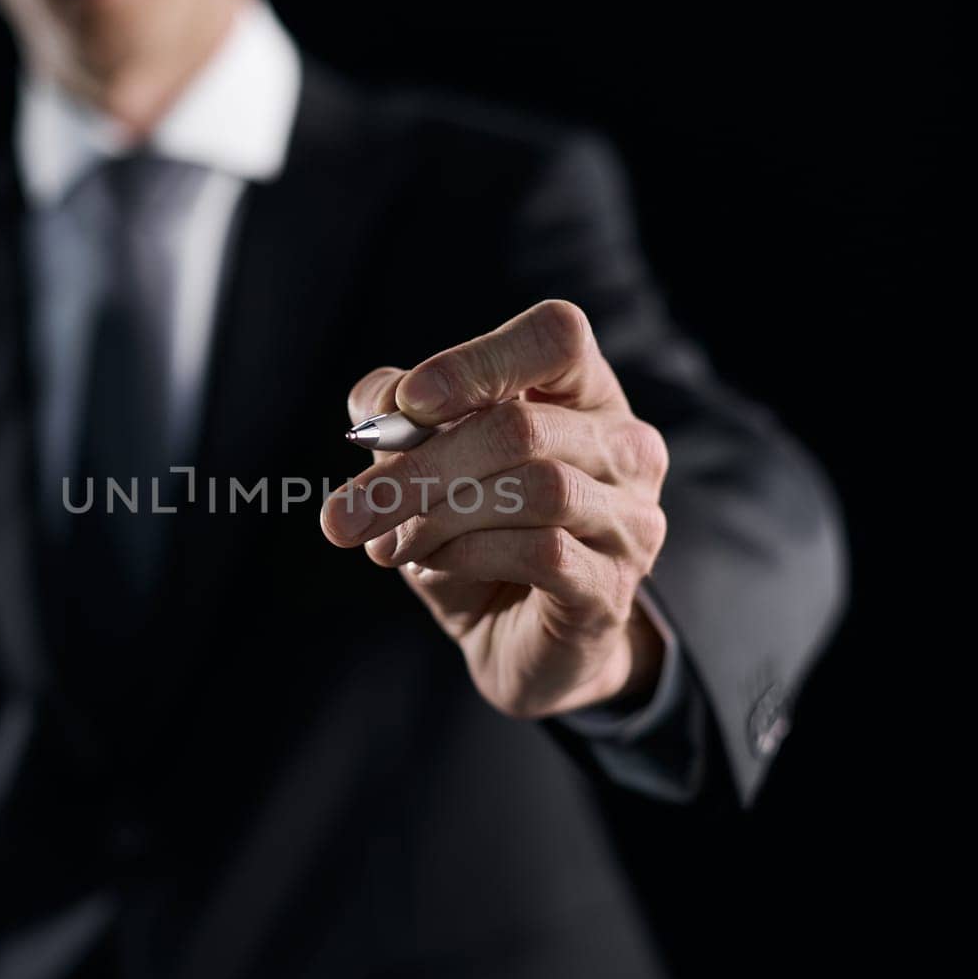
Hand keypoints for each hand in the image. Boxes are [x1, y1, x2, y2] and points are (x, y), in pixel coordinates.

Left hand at [320, 300, 669, 718]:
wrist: (514, 641)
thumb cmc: (474, 536)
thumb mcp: (425, 470)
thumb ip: (400, 421)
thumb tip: (382, 403)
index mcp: (583, 394)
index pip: (556, 337)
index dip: (477, 362)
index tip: (406, 403)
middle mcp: (625, 447)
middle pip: (522, 427)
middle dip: (419, 466)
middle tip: (347, 511)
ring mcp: (630, 518)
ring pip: (536, 487)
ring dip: (439, 515)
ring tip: (390, 544)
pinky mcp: (613, 586)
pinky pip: (543, 552)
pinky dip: (469, 554)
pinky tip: (434, 565)